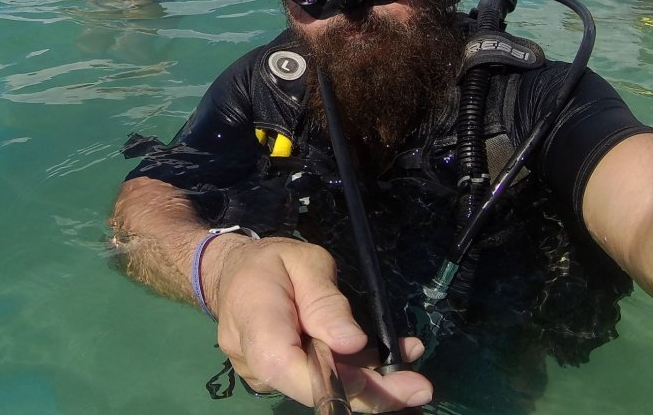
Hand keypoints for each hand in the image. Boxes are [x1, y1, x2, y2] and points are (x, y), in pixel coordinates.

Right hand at [207, 237, 432, 411]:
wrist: (233, 272)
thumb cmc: (271, 260)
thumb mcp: (305, 262)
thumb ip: (326, 301)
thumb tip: (354, 344)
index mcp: (255, 322)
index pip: (290, 368)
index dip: (342, 383)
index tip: (392, 382)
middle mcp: (253, 360)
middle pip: (312, 388)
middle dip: (370, 392)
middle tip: (419, 387)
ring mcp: (263, 376)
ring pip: (319, 387)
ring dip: (367, 380)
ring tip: (409, 357)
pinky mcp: (279, 378)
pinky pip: (316, 380)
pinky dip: (352, 372)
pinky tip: (383, 359)